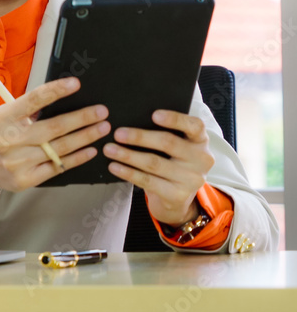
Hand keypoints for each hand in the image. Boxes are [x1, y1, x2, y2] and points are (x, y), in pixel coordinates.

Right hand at [0, 77, 109, 193]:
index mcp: (4, 118)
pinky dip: (77, 158)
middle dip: (81, 118)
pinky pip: (58, 167)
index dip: (56, 91)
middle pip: (53, 127)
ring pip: (59, 148)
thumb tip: (64, 99)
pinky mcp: (26, 178)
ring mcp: (18, 162)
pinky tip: (89, 150)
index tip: (75, 84)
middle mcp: (10, 140)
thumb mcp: (6, 115)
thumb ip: (29, 109)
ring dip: (85, 137)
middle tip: (100, 112)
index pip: (34, 100)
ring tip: (101, 128)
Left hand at [103, 110, 214, 225]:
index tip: (153, 115)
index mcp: (200, 141)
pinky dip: (128, 172)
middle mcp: (201, 159)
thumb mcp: (176, 147)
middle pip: (168, 143)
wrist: (177, 197)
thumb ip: (164, 133)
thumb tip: (131, 119)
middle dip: (139, 137)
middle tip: (117, 133)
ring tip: (109, 149)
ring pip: (154, 163)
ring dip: (128, 155)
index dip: (175, 119)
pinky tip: (114, 166)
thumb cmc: (171, 162)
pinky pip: (148, 181)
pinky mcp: (178, 195)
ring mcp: (191, 179)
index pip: (195, 126)